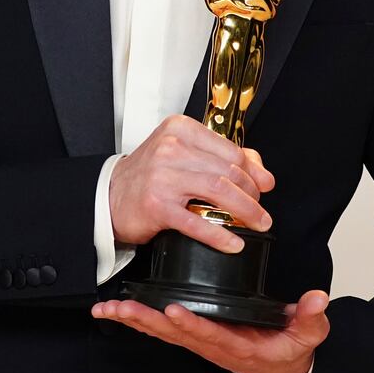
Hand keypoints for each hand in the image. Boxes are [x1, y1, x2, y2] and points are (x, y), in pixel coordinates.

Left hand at [90, 290, 330, 372]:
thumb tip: (317, 299)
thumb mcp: (308, 336)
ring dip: (135, 320)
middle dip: (146, 321)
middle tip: (120, 309)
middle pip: (175, 334)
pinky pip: (162, 328)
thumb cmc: (291, 350)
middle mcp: (213, 346)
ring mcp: (201, 342)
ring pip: (163, 332)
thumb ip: (310, 319)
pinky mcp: (194, 335)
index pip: (211, 335)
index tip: (172, 310)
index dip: (191, 324)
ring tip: (108, 309)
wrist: (283, 370)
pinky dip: (140, 319)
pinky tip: (118, 310)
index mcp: (238, 346)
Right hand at [109, 113, 274, 252]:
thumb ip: (222, 156)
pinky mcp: (157, 205)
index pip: (230, 149)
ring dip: (245, 211)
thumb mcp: (183, 154)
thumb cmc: (150, 175)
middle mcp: (171, 148)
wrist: (108, 195)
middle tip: (261, 211)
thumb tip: (262, 171)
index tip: (265, 186)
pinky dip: (219, 235)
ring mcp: (163, 176)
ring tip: (258, 223)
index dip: (253, 171)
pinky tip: (233, 243)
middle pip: (227, 170)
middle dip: (252, 194)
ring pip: (218, 191)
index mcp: (180, 130)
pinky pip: (196, 221)